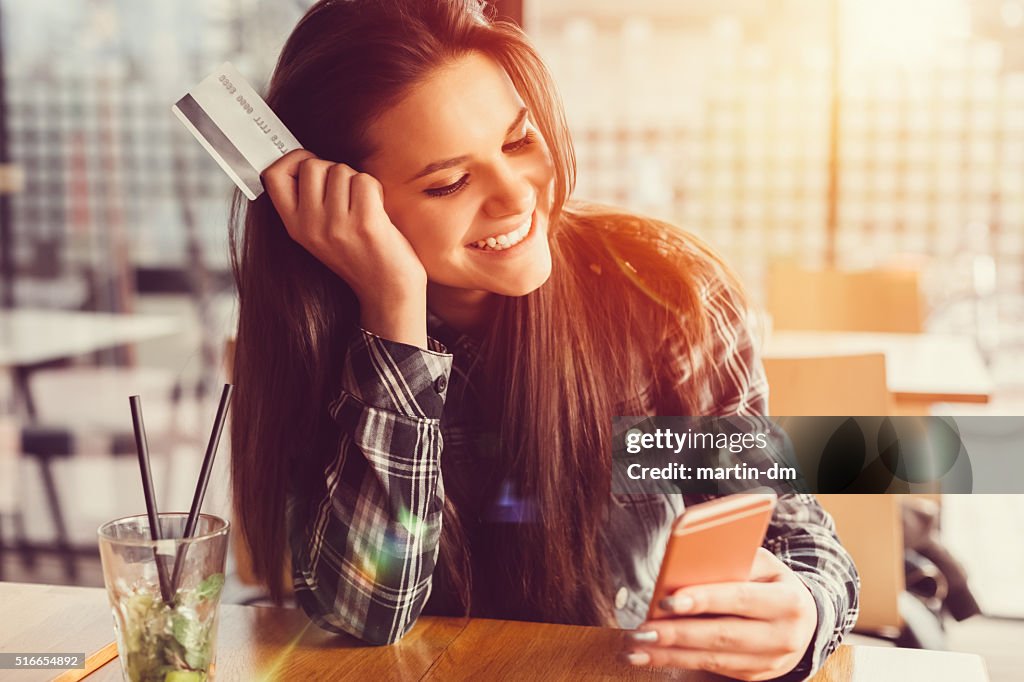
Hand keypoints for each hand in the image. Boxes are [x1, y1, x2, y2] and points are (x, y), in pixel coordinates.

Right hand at [262, 150, 427, 346]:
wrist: (387, 291)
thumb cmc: (360, 257)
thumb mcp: (320, 234)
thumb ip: (308, 202)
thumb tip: (306, 159)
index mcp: (295, 226)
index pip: (273, 176)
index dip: (292, 159)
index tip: (308, 162)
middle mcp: (311, 226)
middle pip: (312, 165)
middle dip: (333, 170)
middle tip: (347, 193)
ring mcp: (336, 225)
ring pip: (341, 170)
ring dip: (358, 182)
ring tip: (364, 208)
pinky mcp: (365, 223)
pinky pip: (365, 181)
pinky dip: (376, 190)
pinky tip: (377, 211)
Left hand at [625, 548, 818, 680]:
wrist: (804, 619)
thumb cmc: (770, 581)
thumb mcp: (760, 564)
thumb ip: (729, 563)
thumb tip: (683, 566)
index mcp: (787, 602)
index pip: (739, 599)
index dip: (703, 600)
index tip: (667, 600)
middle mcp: (782, 636)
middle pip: (722, 635)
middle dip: (678, 634)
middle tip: (642, 630)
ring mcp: (769, 662)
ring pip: (712, 658)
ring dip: (669, 654)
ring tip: (635, 646)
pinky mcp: (753, 675)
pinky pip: (710, 667)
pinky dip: (676, 661)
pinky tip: (649, 655)